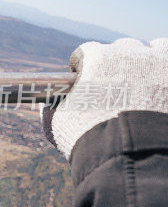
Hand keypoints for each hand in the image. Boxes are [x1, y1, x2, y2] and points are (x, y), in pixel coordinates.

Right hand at [42, 38, 167, 158]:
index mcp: (97, 58)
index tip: (85, 82)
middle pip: (122, 48)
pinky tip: (162, 85)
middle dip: (117, 64)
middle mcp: (130, 54)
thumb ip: (53, 107)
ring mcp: (161, 64)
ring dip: (147, 60)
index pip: (87, 52)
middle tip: (117, 86)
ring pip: (154, 49)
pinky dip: (166, 69)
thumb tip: (49, 105)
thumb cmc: (91, 138)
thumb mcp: (59, 122)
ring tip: (145, 81)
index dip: (83, 67)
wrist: (132, 158)